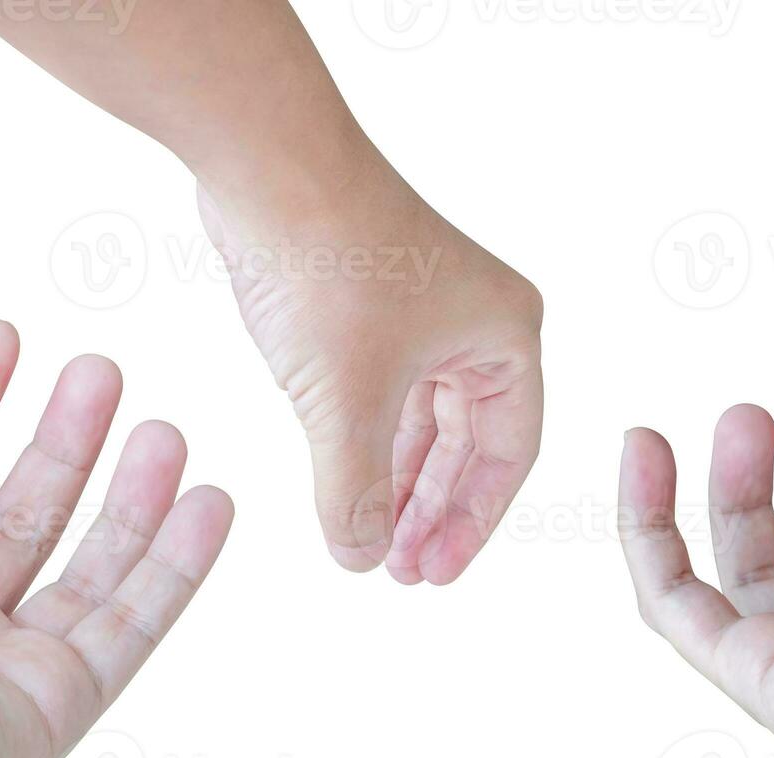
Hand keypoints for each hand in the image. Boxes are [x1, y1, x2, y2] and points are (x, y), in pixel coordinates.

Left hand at [196, 171, 541, 583]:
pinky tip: (340, 482)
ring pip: (418, 418)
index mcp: (505, 335)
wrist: (265, 166)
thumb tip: (361, 562)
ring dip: (393, 480)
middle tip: (398, 571)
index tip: (432, 575)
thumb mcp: (346, 403)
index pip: (508, 454)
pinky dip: (362, 438)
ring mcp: (419, 308)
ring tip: (367, 541)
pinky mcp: (365, 300)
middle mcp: (474, 320)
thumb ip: (355, 493)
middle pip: (466, 441)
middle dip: (430, 509)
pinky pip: (377, 390)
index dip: (472, 523)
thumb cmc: (330, 267)